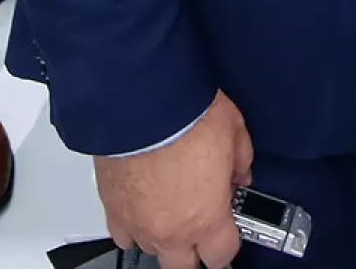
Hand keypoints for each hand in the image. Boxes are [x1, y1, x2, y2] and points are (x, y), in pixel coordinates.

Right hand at [95, 89, 252, 268]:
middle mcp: (170, 230)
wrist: (144, 103)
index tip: (229, 226)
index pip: (222, 255)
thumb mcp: (235, 132)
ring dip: (165, 235)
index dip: (229, 241)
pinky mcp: (112, 210)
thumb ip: (242, 161)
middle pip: (184, 267)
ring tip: (172, 206)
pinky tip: (144, 206)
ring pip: (153, 250)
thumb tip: (241, 172)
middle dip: (195, 250)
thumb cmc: (189, 116)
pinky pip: (123, 235)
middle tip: (201, 225)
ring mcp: (138, 224)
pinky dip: (134, 226)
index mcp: (206, 218)